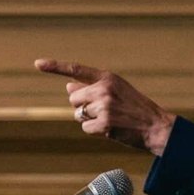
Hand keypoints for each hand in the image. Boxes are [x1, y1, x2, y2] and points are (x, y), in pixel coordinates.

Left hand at [35, 59, 176, 155]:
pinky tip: (110, 129)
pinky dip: (94, 131)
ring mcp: (103, 106)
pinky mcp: (104, 124)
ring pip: (78, 114)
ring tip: (110, 119)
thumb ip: (93, 86)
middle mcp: (104, 89)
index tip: (37, 63)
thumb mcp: (117, 90)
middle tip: (104, 110)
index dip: (55, 66)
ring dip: (89, 119)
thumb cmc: (135, 108)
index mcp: (107, 77)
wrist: (156, 126)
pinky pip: (85, 128)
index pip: (76, 69)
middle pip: (73, 98)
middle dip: (82, 106)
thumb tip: (67, 86)